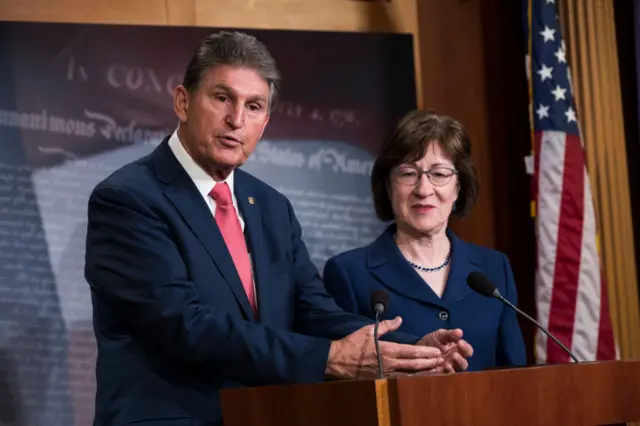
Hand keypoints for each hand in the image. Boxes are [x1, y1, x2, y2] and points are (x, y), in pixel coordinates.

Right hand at [325, 317, 443, 379]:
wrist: (339, 361)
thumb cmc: (353, 343)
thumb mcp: (369, 330)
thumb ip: (386, 325)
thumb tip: (399, 319)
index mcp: (387, 350)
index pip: (411, 351)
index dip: (426, 352)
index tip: (437, 352)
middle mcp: (389, 363)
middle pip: (414, 365)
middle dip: (429, 363)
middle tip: (441, 361)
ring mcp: (386, 373)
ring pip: (409, 374)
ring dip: (423, 372)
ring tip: (435, 370)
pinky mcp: (382, 379)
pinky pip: (400, 380)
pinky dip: (412, 379)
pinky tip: (419, 378)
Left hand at [417, 328, 472, 372]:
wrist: (417, 351)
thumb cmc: (431, 341)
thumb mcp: (440, 335)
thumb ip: (450, 334)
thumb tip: (460, 331)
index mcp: (458, 350)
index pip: (468, 351)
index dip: (466, 347)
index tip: (459, 342)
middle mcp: (456, 360)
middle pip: (464, 363)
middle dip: (461, 359)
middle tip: (454, 354)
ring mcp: (450, 368)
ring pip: (458, 371)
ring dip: (454, 366)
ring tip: (448, 362)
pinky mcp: (442, 374)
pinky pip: (448, 375)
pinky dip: (447, 371)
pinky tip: (443, 366)